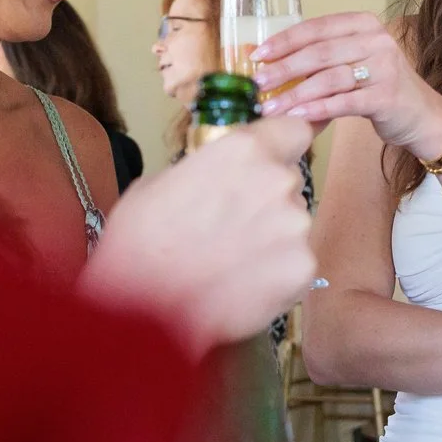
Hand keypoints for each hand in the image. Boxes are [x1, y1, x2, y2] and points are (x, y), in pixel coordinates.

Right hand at [83, 118, 315, 351]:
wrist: (145, 310)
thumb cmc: (139, 243)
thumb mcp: (161, 182)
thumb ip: (207, 170)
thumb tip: (220, 175)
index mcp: (244, 150)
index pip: (294, 131)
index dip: (282, 148)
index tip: (270, 162)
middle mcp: (278, 180)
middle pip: (289, 183)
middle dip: (267, 200)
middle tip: (231, 227)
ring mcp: (296, 227)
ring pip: (293, 226)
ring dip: (272, 239)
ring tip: (230, 263)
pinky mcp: (303, 269)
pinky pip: (295, 264)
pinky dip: (275, 275)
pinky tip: (241, 286)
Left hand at [253, 13, 441, 157]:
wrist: (422, 116)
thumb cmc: (380, 88)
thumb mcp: (356, 60)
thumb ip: (325, 55)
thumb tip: (273, 62)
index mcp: (364, 24)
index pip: (316, 28)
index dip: (284, 41)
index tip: (258, 55)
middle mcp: (377, 41)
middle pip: (320, 52)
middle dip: (283, 68)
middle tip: (257, 82)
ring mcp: (384, 68)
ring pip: (328, 78)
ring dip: (294, 94)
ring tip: (270, 106)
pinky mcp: (386, 96)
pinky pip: (344, 102)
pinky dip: (317, 109)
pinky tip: (296, 116)